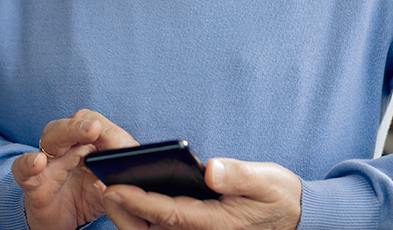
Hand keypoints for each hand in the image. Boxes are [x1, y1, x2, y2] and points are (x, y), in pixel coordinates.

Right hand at [12, 109, 137, 229]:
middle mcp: (66, 147)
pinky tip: (38, 162)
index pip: (96, 126)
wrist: (63, 223)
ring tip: (84, 133)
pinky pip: (22, 169)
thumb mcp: (110, 187)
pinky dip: (28, 163)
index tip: (123, 146)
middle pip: (71, 125)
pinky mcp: (33, 183)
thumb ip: (119, 177)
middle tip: (96, 128)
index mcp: (88, 143)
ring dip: (65, 132)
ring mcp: (48, 163)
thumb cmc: (88, 197)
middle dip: (83, 125)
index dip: (109, 132)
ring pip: (50, 137)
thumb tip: (132, 169)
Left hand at [100, 158, 301, 229]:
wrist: (291, 217)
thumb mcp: (266, 181)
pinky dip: (140, 215)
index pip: (169, 213)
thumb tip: (210, 169)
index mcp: (215, 222)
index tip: (114, 187)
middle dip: (123, 211)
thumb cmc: (276, 196)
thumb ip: (238, 175)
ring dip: (128, 215)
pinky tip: (126, 193)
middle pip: (152, 229)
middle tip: (101, 186)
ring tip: (106, 186)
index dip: (139, 201)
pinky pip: (160, 228)